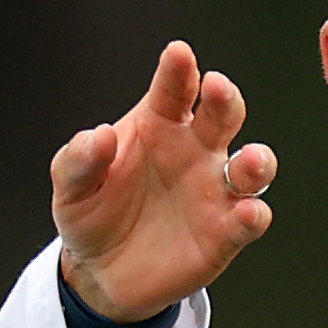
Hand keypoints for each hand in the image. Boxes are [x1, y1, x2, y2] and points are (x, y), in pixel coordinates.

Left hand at [49, 39, 274, 322]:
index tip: (178, 54)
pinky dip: (253, 216)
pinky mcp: (224, 234)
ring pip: (251, 167)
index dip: (178, 70)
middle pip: (222, 115)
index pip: (174, 88)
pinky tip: (248, 213)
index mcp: (159, 123)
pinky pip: (248, 220)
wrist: (99, 272)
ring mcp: (214, 191)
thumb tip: (100, 136)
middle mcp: (195, 150)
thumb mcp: (71, 186)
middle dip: (225, 99)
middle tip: (217, 88)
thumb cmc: (91, 212)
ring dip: (257, 161)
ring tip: (248, 160)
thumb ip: (79, 159)